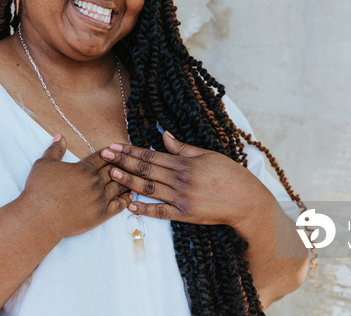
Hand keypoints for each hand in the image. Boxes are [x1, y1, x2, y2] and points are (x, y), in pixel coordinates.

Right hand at [21, 134, 132, 238]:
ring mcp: (100, 199)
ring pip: (119, 186)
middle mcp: (95, 182)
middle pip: (114, 170)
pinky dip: (126, 200)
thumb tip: (59, 136)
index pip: (103, 157)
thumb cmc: (40, 190)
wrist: (40, 217)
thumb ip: (55, 149)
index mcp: (84, 168)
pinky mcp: (101, 215)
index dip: (110, 153)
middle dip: (121, 165)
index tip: (116, 151)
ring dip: (127, 181)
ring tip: (134, 177)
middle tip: (130, 162)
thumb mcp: (44, 164)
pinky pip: (119, 206)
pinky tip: (131, 196)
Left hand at [100, 131, 275, 227]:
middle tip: (104, 156)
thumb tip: (163, 134)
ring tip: (110, 175)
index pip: (151, 155)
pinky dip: (144, 209)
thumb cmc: (231, 175)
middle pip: (145, 170)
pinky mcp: (185, 215)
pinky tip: (129, 205)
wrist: (247, 202)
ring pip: (149, 189)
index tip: (115, 146)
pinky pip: (160, 212)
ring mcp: (181, 198)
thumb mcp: (209, 154)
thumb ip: (183, 147)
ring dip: (128, 182)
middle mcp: (180, 180)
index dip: (131, 150)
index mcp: (185, 163)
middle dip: (122, 162)